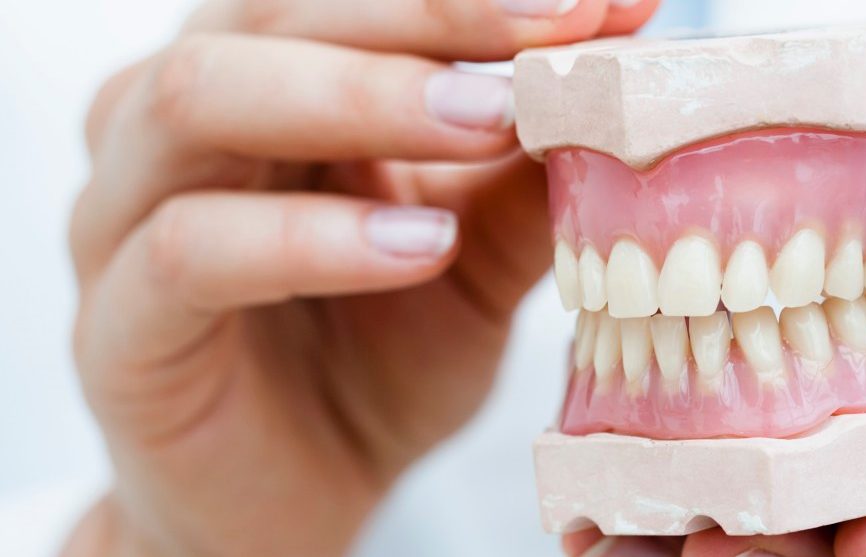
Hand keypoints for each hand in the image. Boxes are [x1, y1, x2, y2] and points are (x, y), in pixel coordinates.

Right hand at [64, 1, 658, 555]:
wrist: (302, 496)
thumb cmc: (381, 356)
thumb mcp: (477, 258)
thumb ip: (525, 178)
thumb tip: (619, 84)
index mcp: (272, 84)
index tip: (606, 5)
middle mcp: (183, 123)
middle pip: (273, 13)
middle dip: (427, 15)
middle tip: (553, 33)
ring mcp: (128, 215)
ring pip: (202, 96)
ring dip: (360, 95)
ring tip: (491, 120)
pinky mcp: (117, 328)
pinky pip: (189, 248)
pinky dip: (308, 236)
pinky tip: (417, 247)